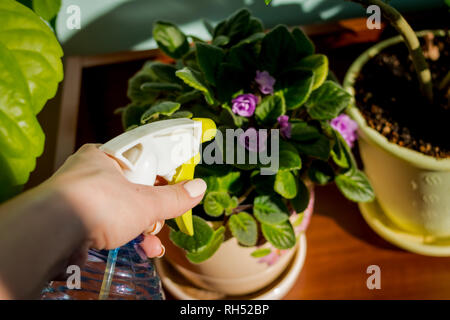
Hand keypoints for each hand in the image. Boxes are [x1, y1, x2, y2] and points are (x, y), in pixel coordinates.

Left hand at [46, 144, 206, 256]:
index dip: (160, 172)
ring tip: (156, 242)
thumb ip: (174, 197)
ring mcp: (80, 199)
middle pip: (132, 188)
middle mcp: (90, 174)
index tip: (176, 184)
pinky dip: (126, 237)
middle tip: (166, 217)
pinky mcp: (74, 222)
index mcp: (105, 156)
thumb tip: (199, 188)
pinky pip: (107, 225)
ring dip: (143, 227)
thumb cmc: (99, 203)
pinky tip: (144, 249)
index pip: (140, 158)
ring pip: (121, 210)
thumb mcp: (145, 202)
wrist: (50, 234)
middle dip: (153, 208)